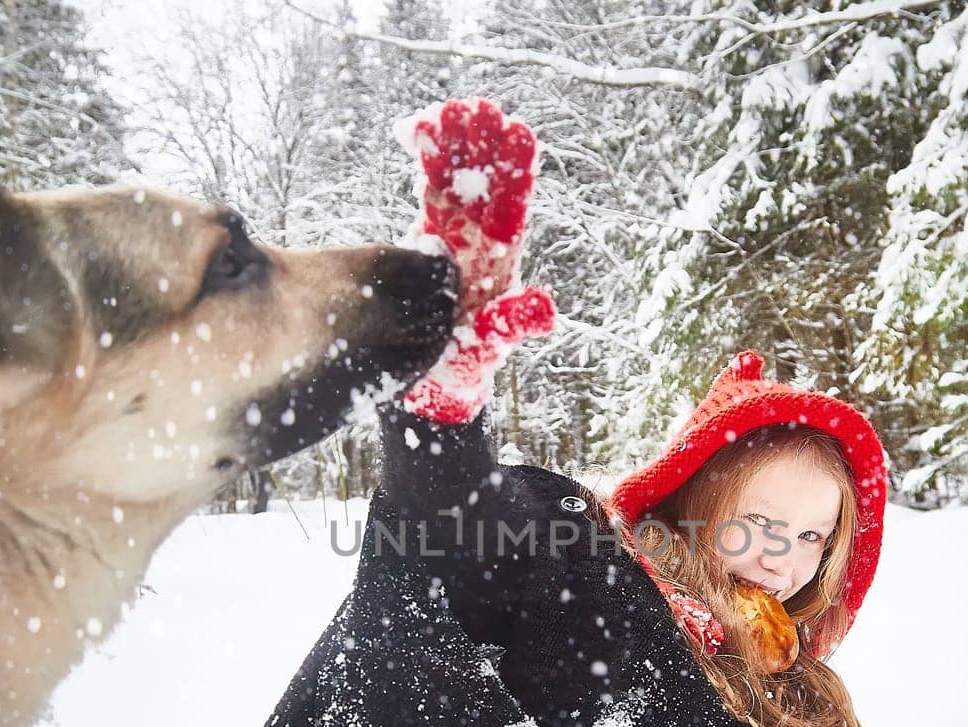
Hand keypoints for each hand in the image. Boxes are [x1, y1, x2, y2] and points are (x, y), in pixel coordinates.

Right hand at [397, 98, 553, 423]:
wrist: (433, 378)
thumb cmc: (467, 365)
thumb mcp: (494, 343)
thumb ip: (516, 322)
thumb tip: (549, 307)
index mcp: (501, 260)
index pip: (512, 209)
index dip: (515, 173)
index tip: (518, 134)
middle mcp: (480, 242)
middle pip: (485, 186)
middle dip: (484, 148)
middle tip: (482, 108)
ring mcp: (453, 236)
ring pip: (456, 182)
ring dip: (455, 146)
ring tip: (453, 107)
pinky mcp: (426, 237)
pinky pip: (427, 192)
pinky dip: (425, 163)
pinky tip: (419, 129)